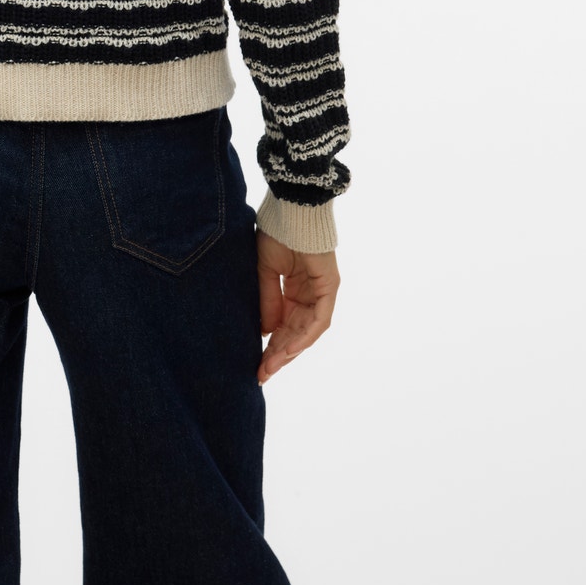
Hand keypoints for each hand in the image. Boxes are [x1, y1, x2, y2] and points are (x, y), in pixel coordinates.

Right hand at [256, 231, 339, 384]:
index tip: (256, 364)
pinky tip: (288, 348)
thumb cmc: (277, 233)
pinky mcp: (329, 288)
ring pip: (307, 331)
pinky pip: (319, 319)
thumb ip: (267, 301)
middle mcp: (310, 295)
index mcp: (294, 290)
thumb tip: (266, 333)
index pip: (284, 325)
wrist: (293, 211)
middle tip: (262, 373)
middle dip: (279, 354)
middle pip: (296, 333)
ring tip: (271, 366)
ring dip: (290, 350)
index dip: (270, 345)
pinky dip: (304, 335)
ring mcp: (321, 293)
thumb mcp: (265, 271)